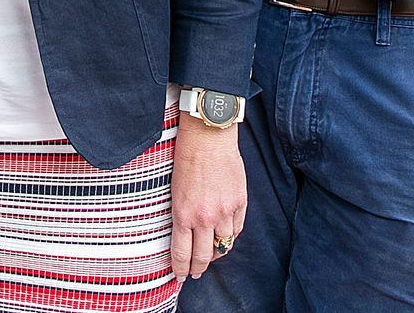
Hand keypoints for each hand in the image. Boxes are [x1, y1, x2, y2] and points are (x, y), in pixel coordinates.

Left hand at [170, 116, 246, 281]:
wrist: (208, 137)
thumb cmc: (186, 157)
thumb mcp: (175, 190)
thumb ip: (182, 214)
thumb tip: (184, 233)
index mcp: (183, 214)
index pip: (182, 253)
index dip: (181, 268)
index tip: (180, 276)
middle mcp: (204, 217)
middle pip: (203, 256)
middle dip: (198, 269)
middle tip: (195, 274)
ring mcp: (224, 211)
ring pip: (223, 245)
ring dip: (216, 253)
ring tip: (211, 255)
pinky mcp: (239, 202)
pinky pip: (236, 230)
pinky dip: (230, 236)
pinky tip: (225, 237)